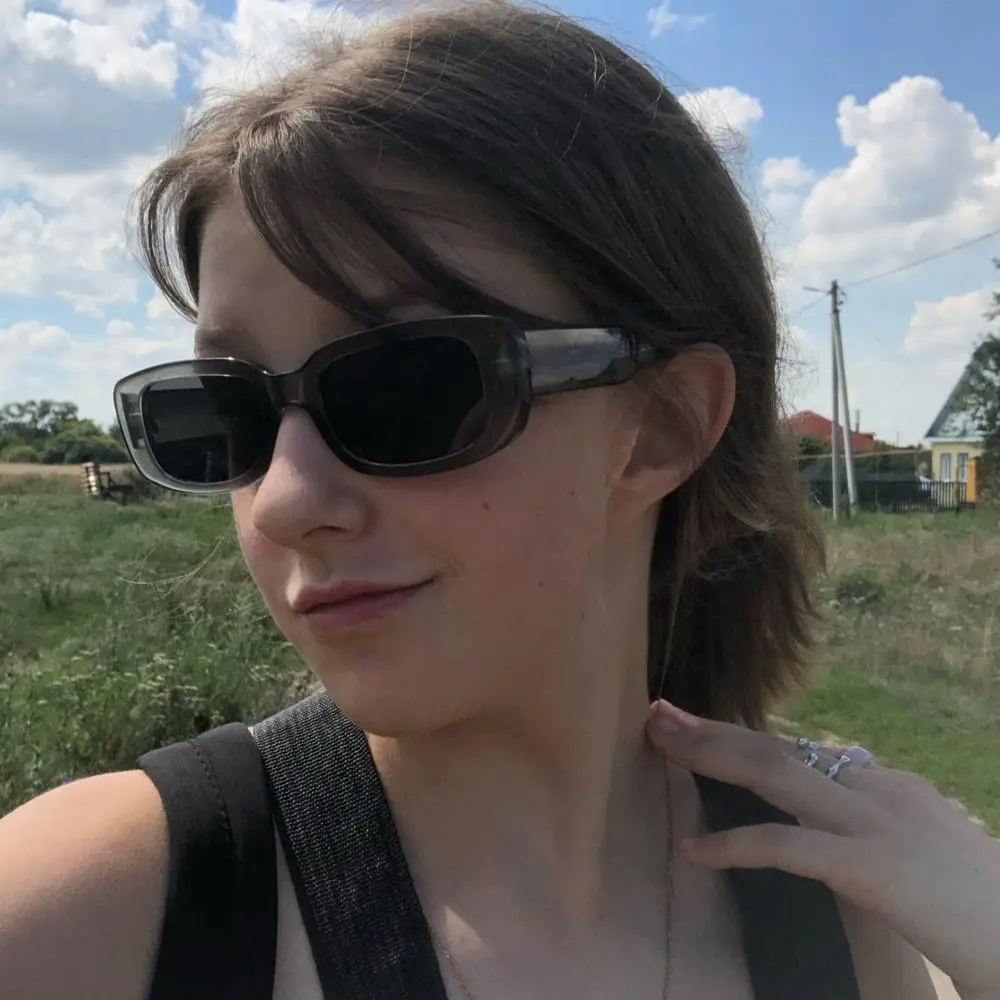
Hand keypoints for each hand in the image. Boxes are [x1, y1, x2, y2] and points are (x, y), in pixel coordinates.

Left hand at [646, 699, 999, 998]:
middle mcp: (879, 790)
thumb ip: (873, 819)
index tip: (698, 728)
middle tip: (658, 713)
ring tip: (659, 740)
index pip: (802, 753)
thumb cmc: (982, 905)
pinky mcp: (872, 868)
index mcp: (890, 785)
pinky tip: (691, 851)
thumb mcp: (923, 845)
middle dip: (713, 730)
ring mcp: (875, 824)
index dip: (744, 740)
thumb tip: (831, 801)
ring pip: (775, 773)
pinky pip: (787, 847)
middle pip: (778, 748)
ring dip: (710, 753)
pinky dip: (734, 845)